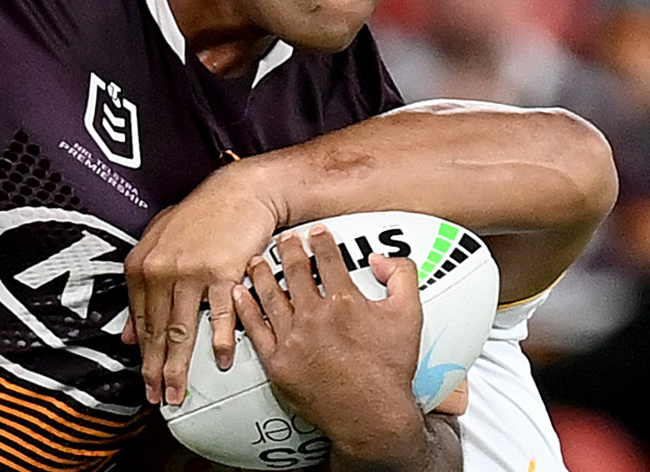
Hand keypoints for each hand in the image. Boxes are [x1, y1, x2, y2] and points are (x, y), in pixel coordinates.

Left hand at [122, 163, 278, 405]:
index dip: (142, 356)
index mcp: (142, 265)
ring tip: (178, 392)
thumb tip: (128, 333)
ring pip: (181, 330)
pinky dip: (220, 341)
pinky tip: (220, 361)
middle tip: (157, 398)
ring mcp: (189, 272)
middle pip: (156, 331)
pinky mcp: (220, 272)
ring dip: (179, 367)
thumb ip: (141, 287)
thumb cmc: (203, 217)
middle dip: (155, 371)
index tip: (144, 381)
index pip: (139, 321)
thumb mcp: (160, 245)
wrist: (239, 193)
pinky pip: (219, 315)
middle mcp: (160, 269)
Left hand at [233, 226, 424, 461]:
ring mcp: (293, 340)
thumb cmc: (391, 369)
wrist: (373, 417)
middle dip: (288, 250)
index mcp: (345, 301)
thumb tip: (378, 258)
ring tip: (257, 260)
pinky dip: (245, 308)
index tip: (315, 232)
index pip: (327, 259)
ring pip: (270, 296)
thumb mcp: (410, 316)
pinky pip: (256, 329)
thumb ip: (401, 276)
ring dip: (261, 273)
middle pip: (294, 272)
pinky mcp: (278, 362)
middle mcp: (315, 316)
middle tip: (284, 239)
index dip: (320, 241)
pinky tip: (239, 293)